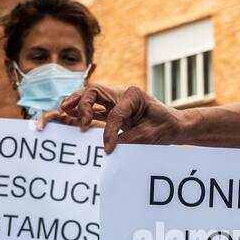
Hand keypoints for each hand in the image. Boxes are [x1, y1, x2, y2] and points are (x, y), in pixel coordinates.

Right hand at [39, 83, 185, 153]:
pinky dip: (81, 111)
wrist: (176, 126)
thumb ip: (131, 139)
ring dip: (76, 103)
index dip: (109, 131)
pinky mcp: (113, 110)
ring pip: (90, 96)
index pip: (114, 112)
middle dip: (83, 103)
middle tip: (81, 122)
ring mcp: (116, 101)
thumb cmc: (167, 127)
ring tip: (63, 111)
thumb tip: (111, 147)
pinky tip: (70, 115)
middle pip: (95, 91)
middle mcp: (122, 94)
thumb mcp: (152, 135)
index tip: (108, 148)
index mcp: (134, 95)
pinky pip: (94, 108)